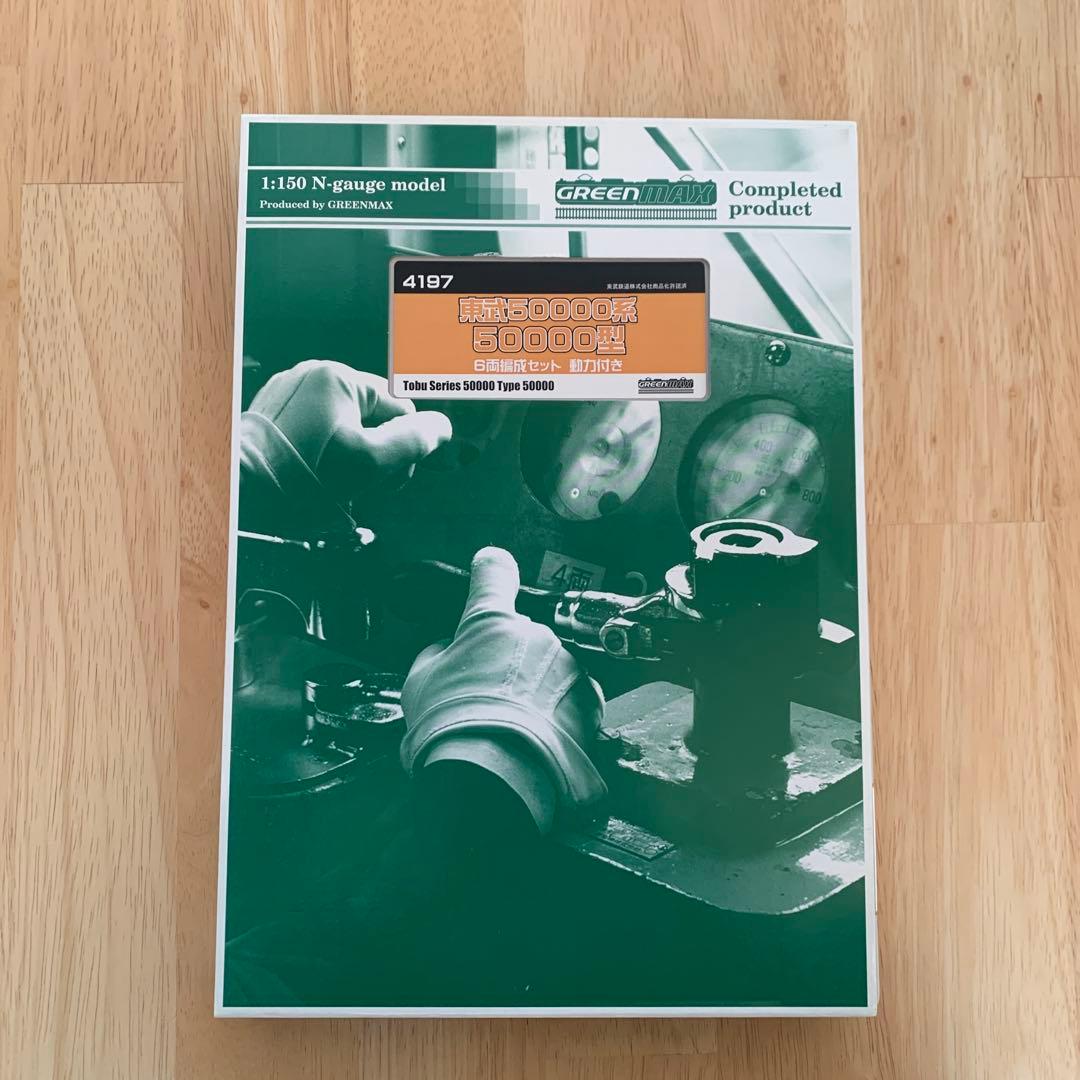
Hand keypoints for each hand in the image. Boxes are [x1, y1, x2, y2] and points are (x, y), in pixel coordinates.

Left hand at [247, 360, 451, 498]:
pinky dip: (322, 454)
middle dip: (374, 454)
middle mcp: (312, 375)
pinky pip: (316, 431)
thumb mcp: (369, 463)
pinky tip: (313, 477)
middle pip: (371, 418)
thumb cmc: (302, 478)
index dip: (401, 448)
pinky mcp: (273, 414)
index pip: (399, 411)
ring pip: (344, 426)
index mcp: (338, 377)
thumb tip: (442, 427)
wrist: (241, 495)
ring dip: (349, 458)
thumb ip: (413, 442)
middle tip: (359, 486)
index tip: (385, 478)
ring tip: (332, 484)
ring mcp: (288, 393)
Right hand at [399, 547, 606, 832]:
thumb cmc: (448, 728)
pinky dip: (558, 714)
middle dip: (508, 662)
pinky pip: (571, 698)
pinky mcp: (588, 700)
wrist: (493, 779)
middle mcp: (533, 634)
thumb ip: (438, 655)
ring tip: (512, 730)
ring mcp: (566, 665)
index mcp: (488, 622)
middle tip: (487, 699)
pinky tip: (538, 739)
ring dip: (535, 690)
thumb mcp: (419, 683)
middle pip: (521, 638)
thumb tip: (449, 649)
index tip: (492, 567)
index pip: (493, 576)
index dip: (491, 569)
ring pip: (549, 669)